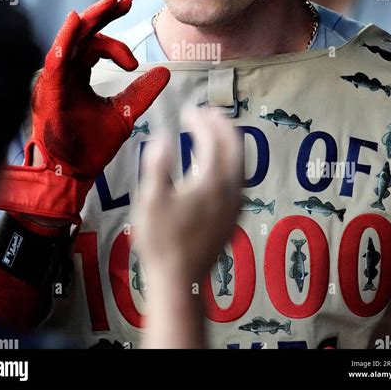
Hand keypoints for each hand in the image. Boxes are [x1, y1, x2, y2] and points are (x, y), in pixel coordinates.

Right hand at [29, 0, 169, 178]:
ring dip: (90, 19)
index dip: (116, 41)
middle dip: (104, 14)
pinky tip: (77, 21)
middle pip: (84, 34)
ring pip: (72, 39)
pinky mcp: (49, 88)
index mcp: (81, 75)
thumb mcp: (125, 113)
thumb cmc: (91, 146)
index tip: (136, 61)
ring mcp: (57, 79)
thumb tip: (166, 71)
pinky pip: (56, 58)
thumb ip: (142, 91)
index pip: (96, 46)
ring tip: (111, 2)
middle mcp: (67, 72)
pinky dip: (65, 39)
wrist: (72, 172)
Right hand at [133, 107, 243, 286]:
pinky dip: (229, 160)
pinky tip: (214, 163)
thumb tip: (162, 136)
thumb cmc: (161, 240)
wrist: (180, 280)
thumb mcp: (150, 200)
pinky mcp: (234, 215)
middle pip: (234, 145)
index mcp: (211, 181)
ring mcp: (235, 203)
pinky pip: (238, 177)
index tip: (187, 111)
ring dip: (227, 141)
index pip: (212, 139)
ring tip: (212, 130)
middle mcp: (230, 189)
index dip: (201, 120)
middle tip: (206, 112)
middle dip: (221, 124)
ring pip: (240, 161)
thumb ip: (157, 165)